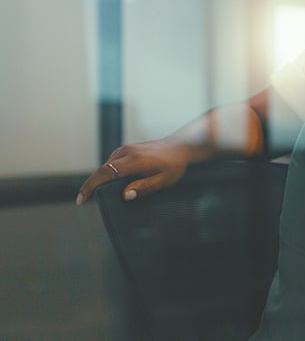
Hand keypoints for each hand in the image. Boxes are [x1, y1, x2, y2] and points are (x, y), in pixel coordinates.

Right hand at [75, 138, 196, 204]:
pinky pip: (112, 161)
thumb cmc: (174, 164)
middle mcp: (128, 152)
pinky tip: (107, 182)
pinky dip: (106, 172)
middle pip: (102, 169)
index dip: (91, 185)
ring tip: (93, 193)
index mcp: (135, 160)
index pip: (106, 173)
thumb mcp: (164, 180)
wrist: (180, 146)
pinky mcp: (128, 149)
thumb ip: (144, 187)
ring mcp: (127, 149)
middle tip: (83, 199)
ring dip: (98, 178)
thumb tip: (125, 195)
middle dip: (90, 184)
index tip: (82, 198)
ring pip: (106, 165)